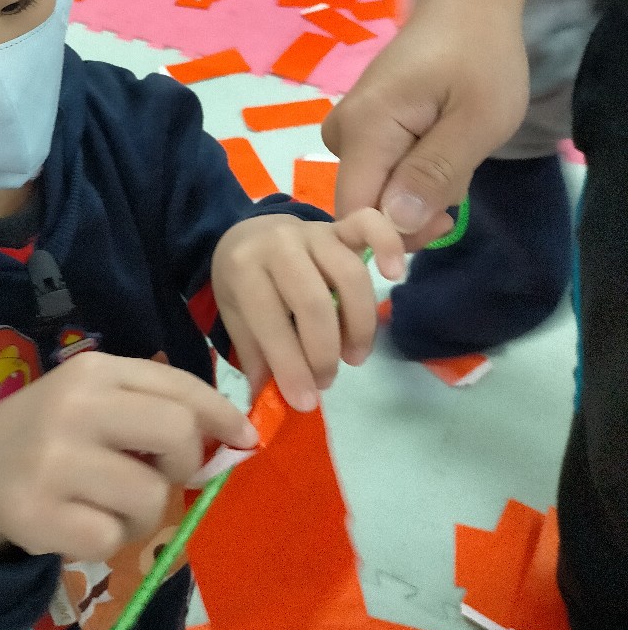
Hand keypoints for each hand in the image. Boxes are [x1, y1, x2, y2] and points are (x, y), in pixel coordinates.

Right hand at [0, 352, 257, 561]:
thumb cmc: (54, 433)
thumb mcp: (96, 400)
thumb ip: (155, 407)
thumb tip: (237, 437)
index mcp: (94, 371)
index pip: (178, 385)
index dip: (221, 414)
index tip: (244, 437)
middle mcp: (73, 407)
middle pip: (176, 432)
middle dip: (182, 462)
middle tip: (156, 474)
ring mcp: (52, 462)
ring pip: (149, 497)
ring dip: (142, 513)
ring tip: (109, 504)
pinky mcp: (36, 515)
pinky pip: (110, 539)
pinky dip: (106, 540)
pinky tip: (79, 523)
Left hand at [212, 209, 404, 411]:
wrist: (248, 234)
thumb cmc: (244, 283)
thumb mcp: (235, 316)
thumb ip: (256, 356)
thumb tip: (272, 404)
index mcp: (244, 267)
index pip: (270, 320)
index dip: (290, 366)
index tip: (305, 401)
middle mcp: (279, 244)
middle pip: (313, 302)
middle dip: (323, 353)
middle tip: (326, 381)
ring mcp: (313, 232)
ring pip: (349, 276)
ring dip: (358, 325)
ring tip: (353, 357)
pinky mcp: (341, 227)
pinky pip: (370, 226)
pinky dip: (389, 246)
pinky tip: (395, 275)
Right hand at [323, 0, 529, 244]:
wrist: (469, 2)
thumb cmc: (480, 56)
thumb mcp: (476, 121)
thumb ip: (435, 174)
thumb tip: (393, 225)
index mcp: (364, 129)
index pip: (355, 212)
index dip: (392, 238)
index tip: (444, 226)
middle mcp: (341, 132)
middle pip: (364, 206)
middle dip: (413, 214)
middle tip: (461, 184)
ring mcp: (348, 128)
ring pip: (376, 192)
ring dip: (420, 193)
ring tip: (456, 154)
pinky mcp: (361, 127)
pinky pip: (381, 173)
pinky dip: (415, 175)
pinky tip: (442, 147)